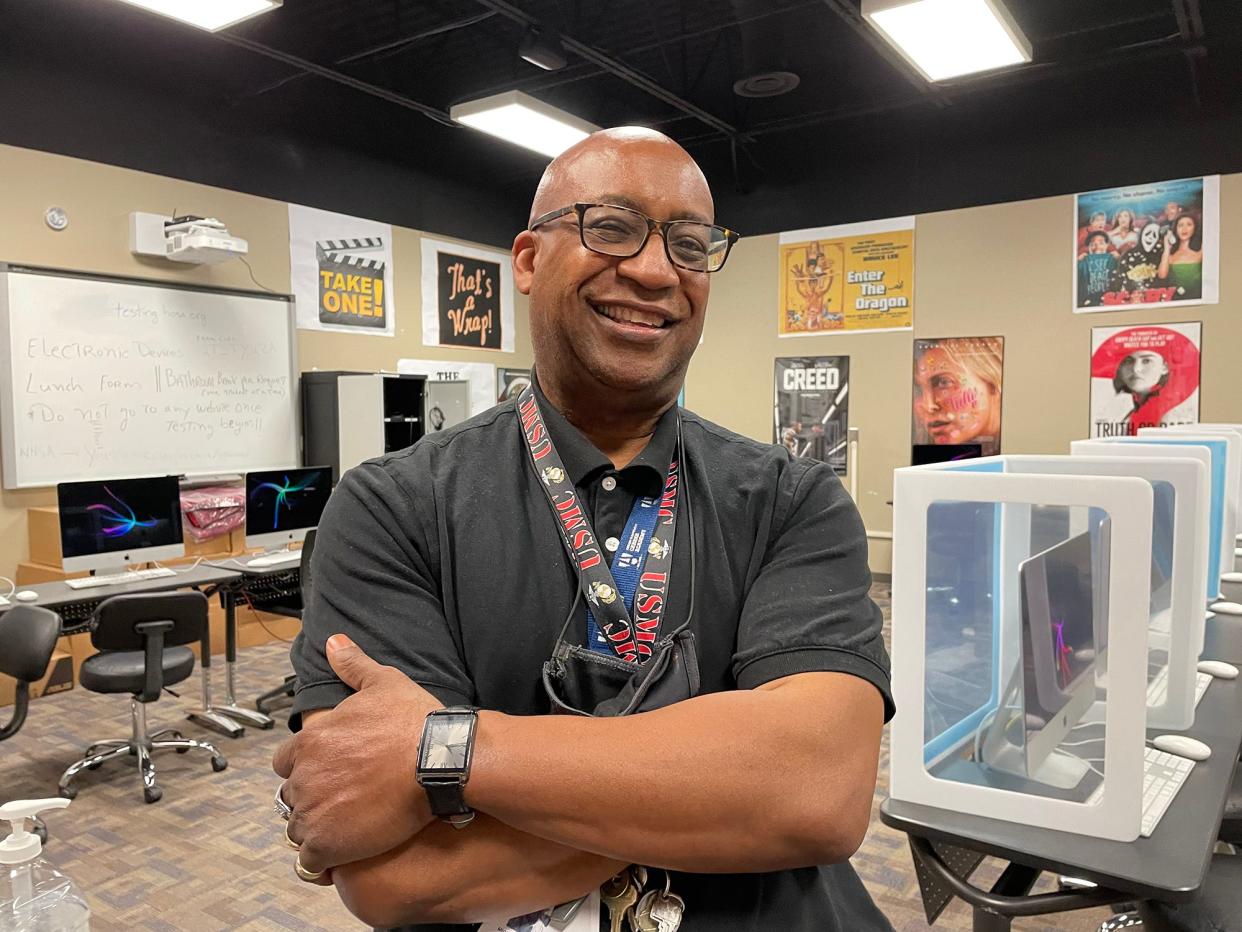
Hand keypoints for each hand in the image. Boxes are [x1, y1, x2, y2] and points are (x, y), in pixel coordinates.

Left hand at [273, 634, 441, 873]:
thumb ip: (353, 665)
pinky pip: (310, 861)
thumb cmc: (413, 721)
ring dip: (316, 829)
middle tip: (343, 800)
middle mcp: (305, 777)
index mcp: (311, 741)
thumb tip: (333, 642)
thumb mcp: (383, 682)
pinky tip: (344, 854)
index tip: (330, 772)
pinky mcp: (329, 844)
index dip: (307, 767)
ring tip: (347, 828)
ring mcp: (314, 812)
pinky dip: (323, 860)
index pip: (285, 762)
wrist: (439, 761)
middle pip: (292, 796)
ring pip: (299, 829)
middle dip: (312, 798)